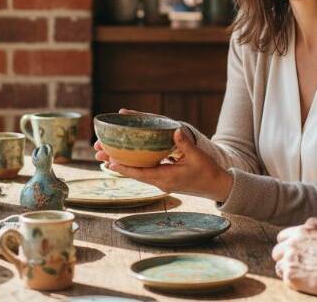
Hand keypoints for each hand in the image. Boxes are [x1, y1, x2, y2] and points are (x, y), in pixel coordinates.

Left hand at [95, 127, 232, 200]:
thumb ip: (185, 143)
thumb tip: (174, 129)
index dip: (125, 168)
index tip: (110, 162)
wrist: (217, 187)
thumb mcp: (198, 156)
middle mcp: (161, 182)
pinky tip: (126, 156)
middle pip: (134, 173)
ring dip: (123, 164)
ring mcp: (162, 182)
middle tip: (99, 153)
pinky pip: (145, 172)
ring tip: (105, 155)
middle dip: (117, 163)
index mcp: (167, 178)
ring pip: (138, 173)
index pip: (141, 174)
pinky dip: (134, 165)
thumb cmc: (208, 172)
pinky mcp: (164, 179)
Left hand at [271, 218, 316, 298]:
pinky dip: (291, 281)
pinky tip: (303, 282)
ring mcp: (289, 259)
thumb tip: (296, 247)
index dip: (287, 245)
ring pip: (278, 265)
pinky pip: (283, 278)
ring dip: (286, 270)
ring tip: (300, 275)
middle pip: (276, 251)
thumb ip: (307, 240)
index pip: (282, 237)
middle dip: (283, 258)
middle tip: (294, 265)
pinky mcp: (289, 275)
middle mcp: (292, 243)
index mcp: (302, 231)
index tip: (291, 252)